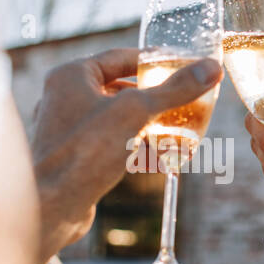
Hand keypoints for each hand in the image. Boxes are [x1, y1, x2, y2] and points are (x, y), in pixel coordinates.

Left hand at [31, 48, 221, 263]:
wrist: (52, 207)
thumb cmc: (86, 151)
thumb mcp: (136, 112)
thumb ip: (174, 90)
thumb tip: (211, 70)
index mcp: (71, 75)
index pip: (120, 57)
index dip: (154, 60)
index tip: (181, 66)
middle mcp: (62, 98)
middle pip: (119, 89)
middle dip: (153, 99)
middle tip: (182, 101)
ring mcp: (65, 130)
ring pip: (115, 119)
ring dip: (147, 126)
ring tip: (177, 132)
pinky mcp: (72, 158)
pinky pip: (108, 145)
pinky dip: (134, 148)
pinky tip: (160, 161)